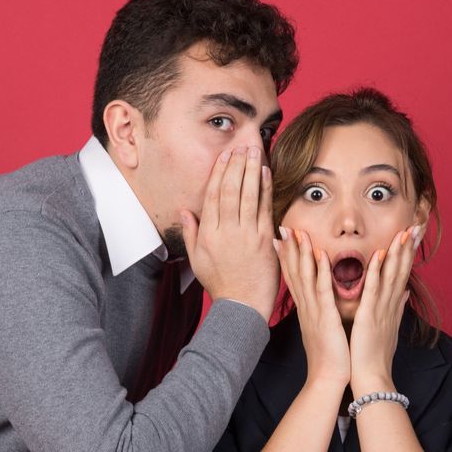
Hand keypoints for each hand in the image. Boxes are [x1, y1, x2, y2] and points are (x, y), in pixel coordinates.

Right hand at [180, 145, 278, 319]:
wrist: (242, 306)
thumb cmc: (220, 283)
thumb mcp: (197, 260)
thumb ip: (191, 233)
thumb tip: (184, 210)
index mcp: (208, 234)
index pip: (213, 195)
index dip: (219, 172)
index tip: (225, 155)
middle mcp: (226, 231)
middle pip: (230, 190)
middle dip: (236, 164)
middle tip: (241, 144)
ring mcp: (247, 235)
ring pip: (248, 195)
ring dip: (251, 170)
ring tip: (254, 151)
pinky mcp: (265, 240)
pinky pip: (265, 209)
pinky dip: (265, 189)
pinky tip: (266, 173)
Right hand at [275, 227, 350, 388]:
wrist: (327, 378)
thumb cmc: (329, 356)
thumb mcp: (322, 330)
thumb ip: (322, 313)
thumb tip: (322, 303)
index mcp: (306, 310)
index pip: (293, 278)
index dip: (286, 257)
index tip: (280, 238)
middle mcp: (305, 307)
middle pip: (294, 272)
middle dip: (289, 249)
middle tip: (283, 227)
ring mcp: (314, 311)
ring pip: (305, 276)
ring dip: (302, 253)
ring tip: (298, 232)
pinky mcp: (326, 317)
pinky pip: (323, 290)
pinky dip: (321, 271)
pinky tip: (320, 254)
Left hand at [348, 224, 423, 394]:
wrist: (372, 377)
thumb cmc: (376, 355)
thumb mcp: (389, 327)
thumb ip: (396, 307)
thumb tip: (403, 292)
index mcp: (393, 306)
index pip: (403, 274)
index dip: (409, 253)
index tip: (413, 235)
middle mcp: (391, 304)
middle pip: (402, 270)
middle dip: (409, 247)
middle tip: (416, 225)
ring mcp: (382, 309)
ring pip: (391, 275)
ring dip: (397, 253)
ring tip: (403, 232)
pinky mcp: (369, 316)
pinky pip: (373, 289)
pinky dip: (376, 271)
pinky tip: (379, 254)